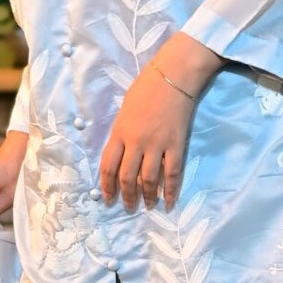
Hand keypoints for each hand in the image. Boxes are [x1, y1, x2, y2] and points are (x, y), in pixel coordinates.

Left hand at [98, 33, 222, 211]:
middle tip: (128, 207)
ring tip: (147, 206)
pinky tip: (169, 202)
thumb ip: (122, 133)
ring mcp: (157, 145)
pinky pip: (172, 174)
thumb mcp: (125, 110)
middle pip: (127, 178)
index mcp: (119, 132)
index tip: (108, 199)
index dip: (106, 187)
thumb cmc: (146, 87)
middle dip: (126, 196)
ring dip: (147, 197)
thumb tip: (122, 154)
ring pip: (148, 180)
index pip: (108, 167)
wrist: (173, 75)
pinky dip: (171, 191)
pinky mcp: (176, 145)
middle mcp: (136, 142)